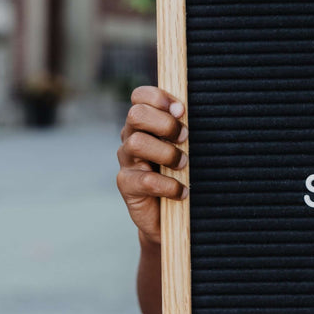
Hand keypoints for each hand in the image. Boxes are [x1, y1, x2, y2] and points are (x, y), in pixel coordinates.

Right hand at [116, 86, 188, 244]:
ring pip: (137, 143)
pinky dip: (169, 186)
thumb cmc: (180, 174)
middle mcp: (131, 137)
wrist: (167, 217)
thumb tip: (187, 111)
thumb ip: (183, 128)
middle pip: (136, 114)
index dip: (158, 97)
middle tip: (184, 138)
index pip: (140, 96)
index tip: (181, 110)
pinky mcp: (126, 185)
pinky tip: (182, 192)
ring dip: (167, 153)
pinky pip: (146, 179)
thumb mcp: (184, 147)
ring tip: (183, 165)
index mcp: (144, 123)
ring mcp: (126, 161)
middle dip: (165, 124)